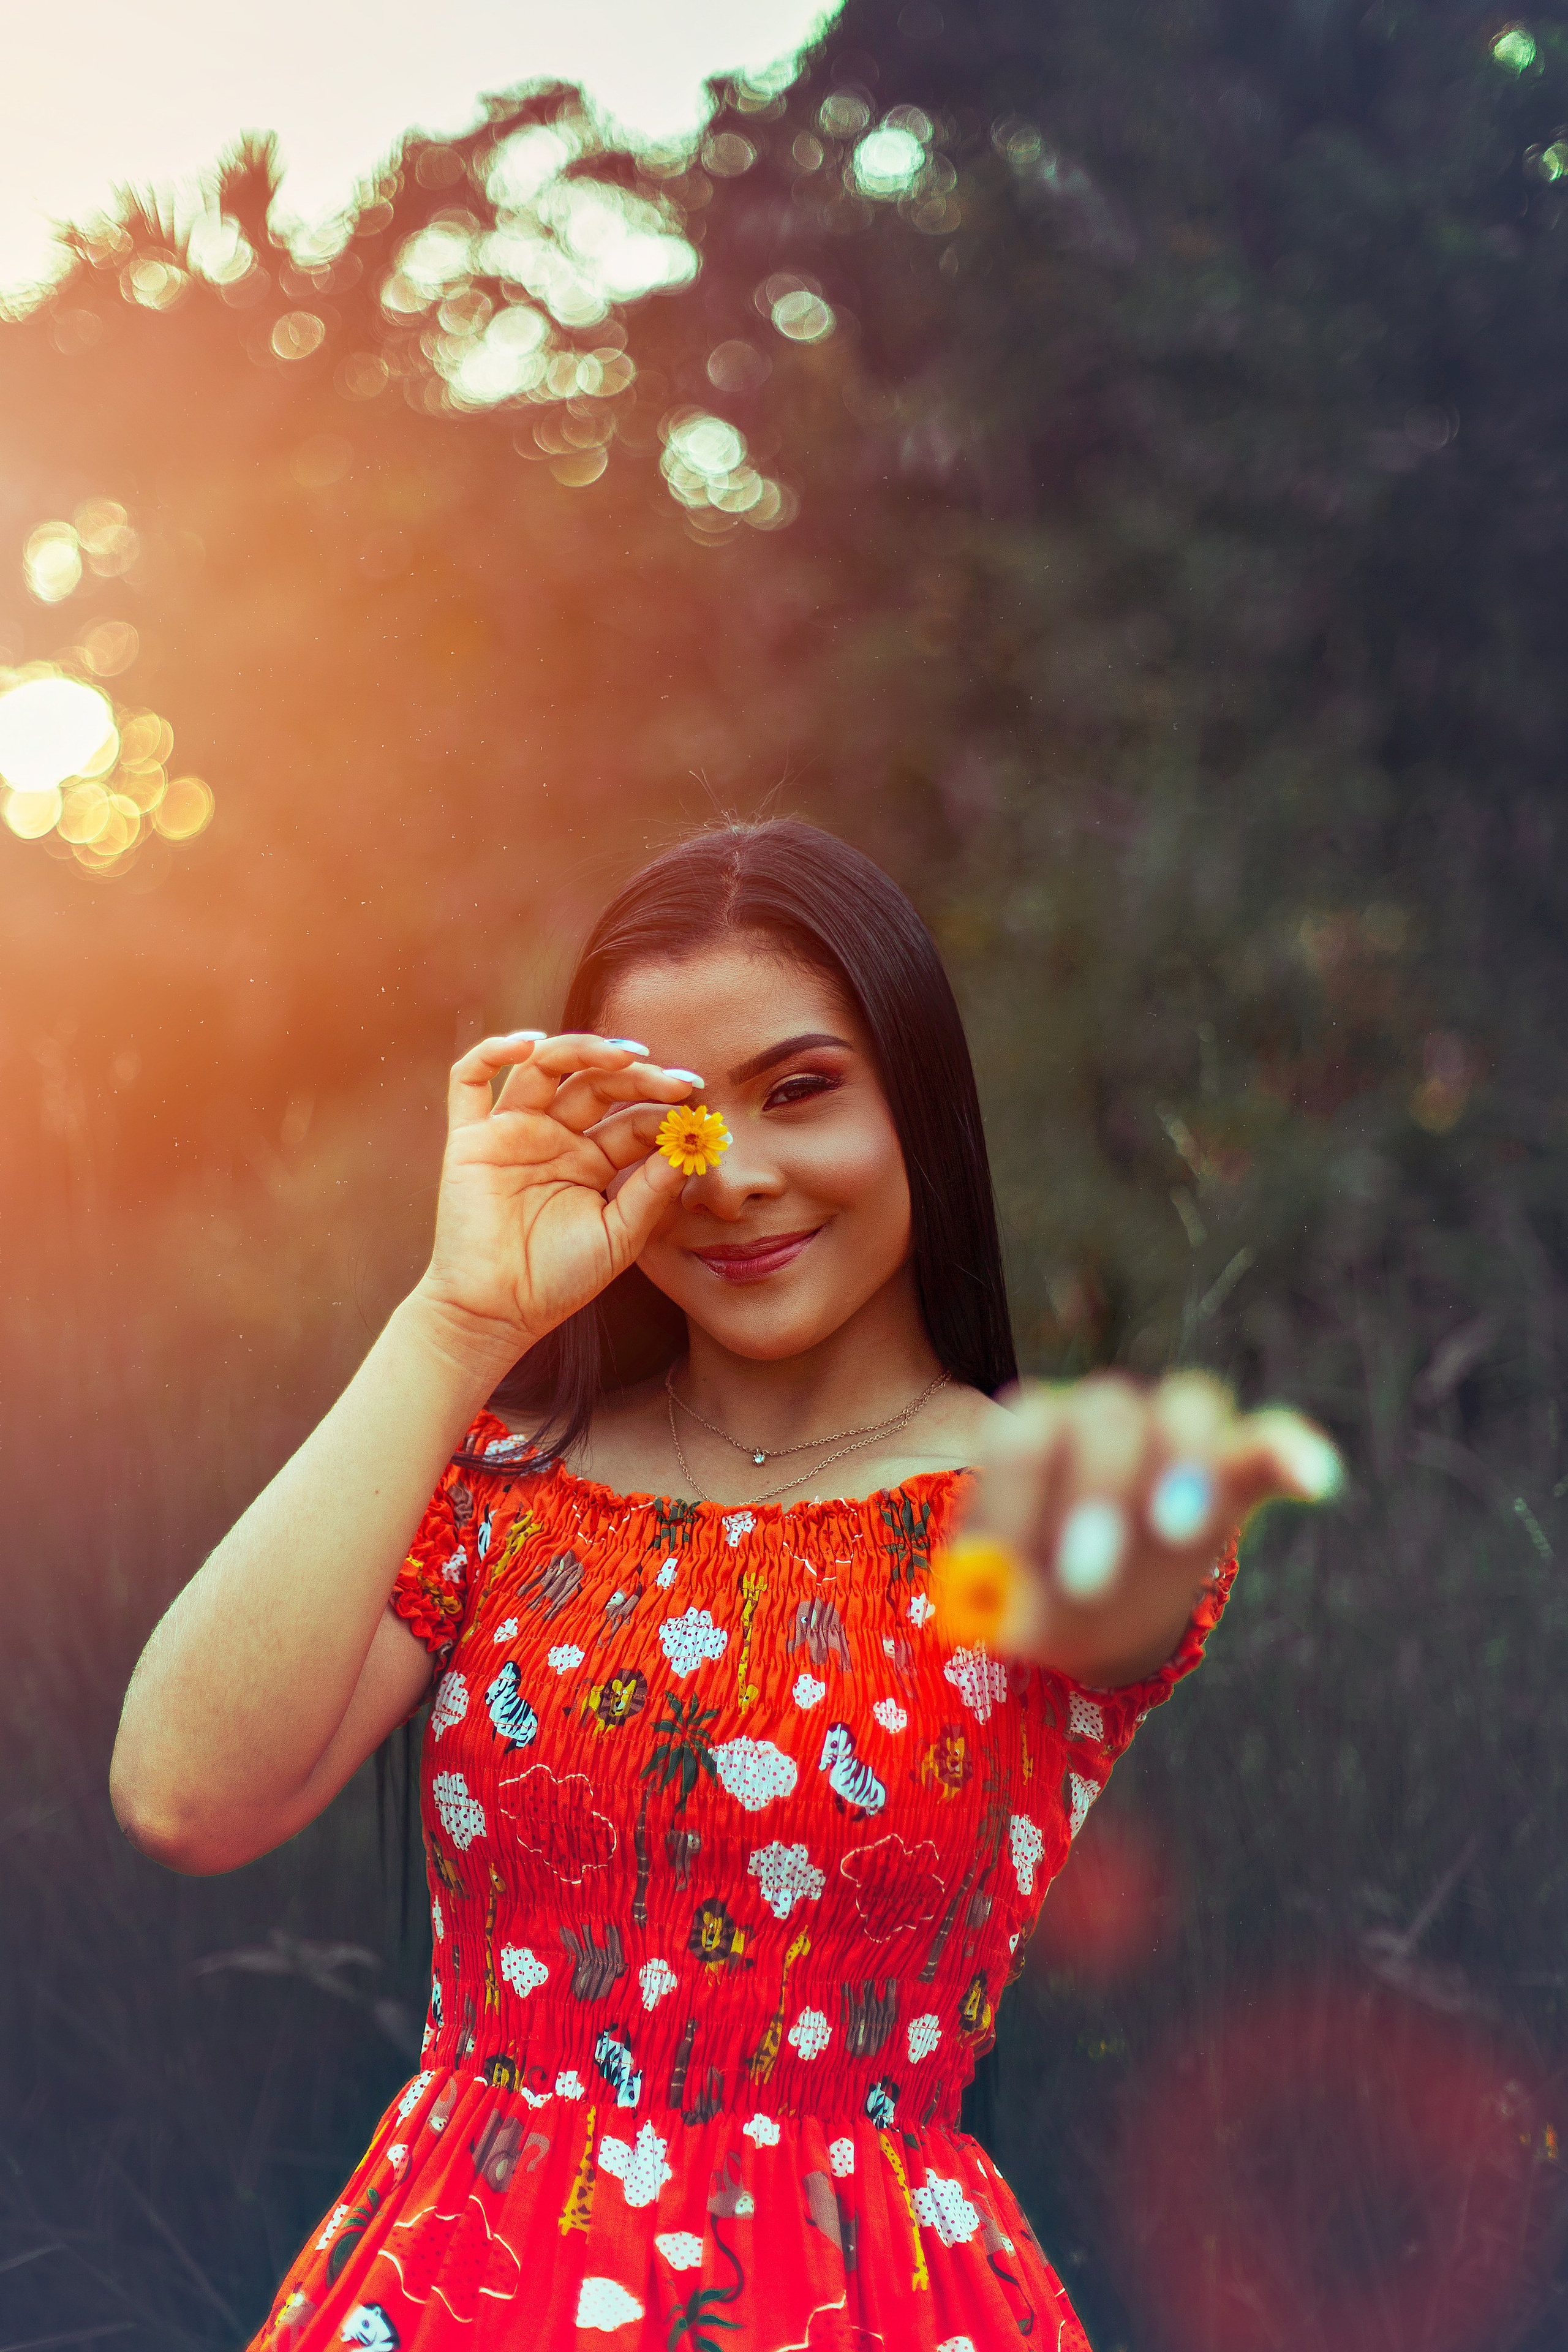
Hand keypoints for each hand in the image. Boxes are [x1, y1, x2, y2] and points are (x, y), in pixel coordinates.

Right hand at [412, 1030, 700, 1378]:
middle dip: (635, 1076)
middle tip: (672, 1079)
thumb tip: (688, 1147)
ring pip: (543, 1069)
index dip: (663, 1107)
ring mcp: (511, 1134)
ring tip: (621, 1054)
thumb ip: (651, 1191)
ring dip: (580, 1049)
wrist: (497, 1314)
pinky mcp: (470, 1140)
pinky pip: (470, 1081)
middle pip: (594, 1085)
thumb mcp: (620, 1236)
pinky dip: (492, 1052)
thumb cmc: (558, 1280)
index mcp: (591, 1160)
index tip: (698, 1102)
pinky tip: (527, 1044)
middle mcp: (553, 1138)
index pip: (631, 1119)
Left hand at [938, 1372, 1341, 1681]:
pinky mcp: (1232, 1468)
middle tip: (1086, 1577)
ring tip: (1176, 1531)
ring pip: (1184, 1407)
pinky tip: (1318, 1478)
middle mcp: (1099, 1418)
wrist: (1090, 1598)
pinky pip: (1267, 1439)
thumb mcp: (1006, 1606)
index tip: (1026, 1554)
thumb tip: (1001, 1617)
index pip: (1028, 1431)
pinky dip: (1293, 1449)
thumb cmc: (1035, 1594)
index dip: (1027, 1483)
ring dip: (1183, 1461)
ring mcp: (1169, 1436)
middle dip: (1097, 1492)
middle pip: (1106, 1415)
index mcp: (1035, 1438)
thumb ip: (1003, 1602)